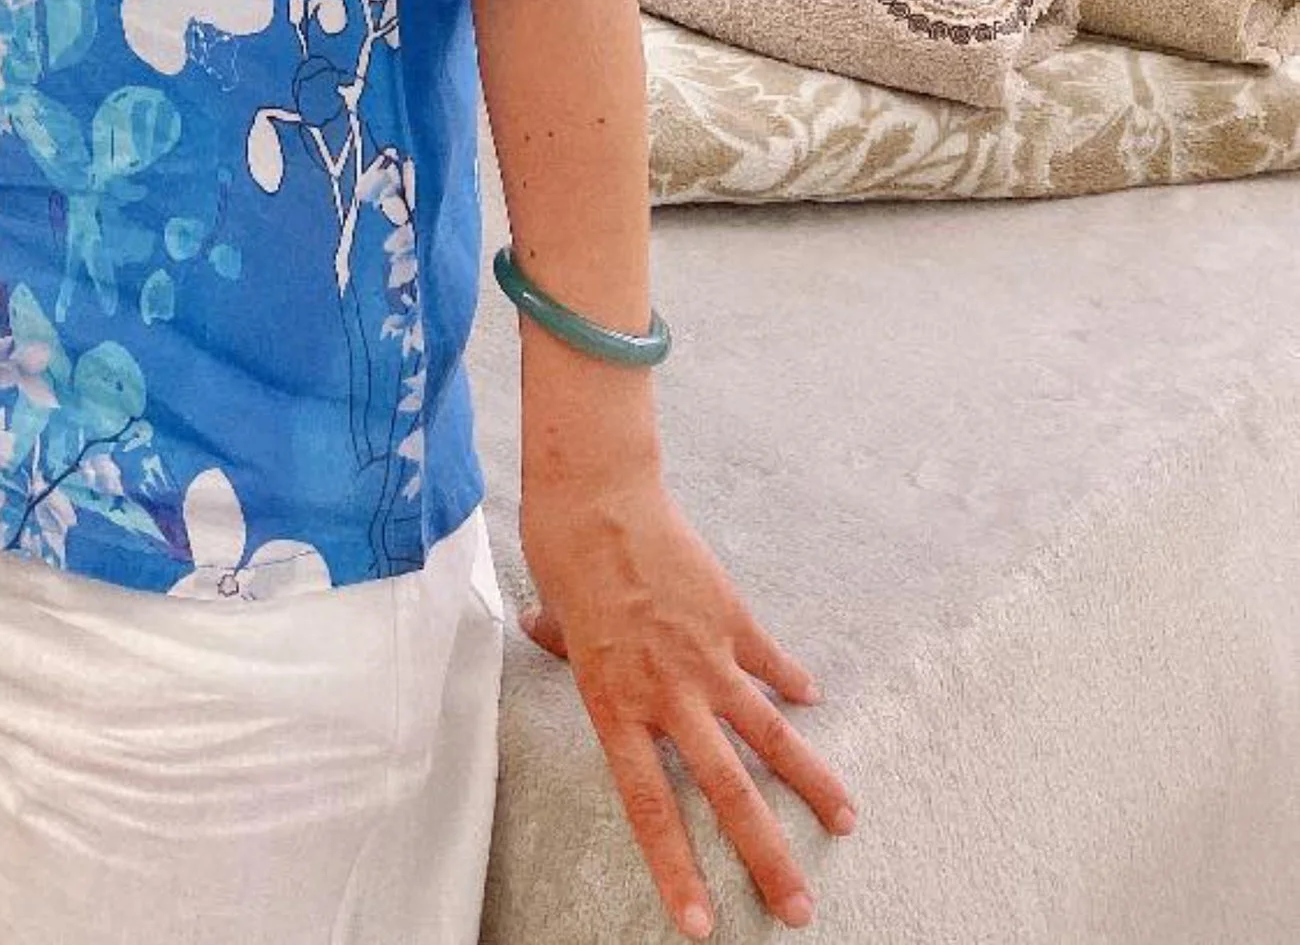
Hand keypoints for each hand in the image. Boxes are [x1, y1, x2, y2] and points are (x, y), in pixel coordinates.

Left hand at [518, 468, 854, 935]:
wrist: (596, 488)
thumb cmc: (561, 548)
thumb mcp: (552, 611)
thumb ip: (562, 644)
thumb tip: (542, 636)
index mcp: (615, 703)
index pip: (649, 806)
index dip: (676, 867)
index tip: (703, 924)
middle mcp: (667, 691)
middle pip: (726, 790)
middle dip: (765, 856)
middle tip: (798, 910)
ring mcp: (705, 655)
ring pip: (770, 735)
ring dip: (811, 783)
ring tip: (847, 823)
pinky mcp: (730, 614)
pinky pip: (766, 659)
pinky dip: (790, 679)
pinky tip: (813, 700)